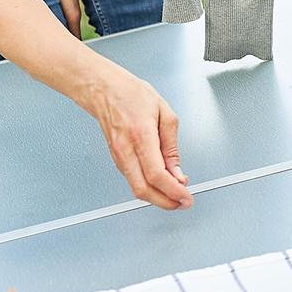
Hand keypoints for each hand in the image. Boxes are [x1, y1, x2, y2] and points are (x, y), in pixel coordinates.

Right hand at [90, 69, 192, 209]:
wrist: (104, 89)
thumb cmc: (132, 94)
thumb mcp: (164, 113)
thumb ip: (172, 146)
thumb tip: (177, 172)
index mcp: (141, 135)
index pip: (156, 175)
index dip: (173, 191)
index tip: (186, 197)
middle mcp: (126, 149)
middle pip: (144, 190)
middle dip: (166, 202)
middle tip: (183, 202)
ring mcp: (118, 156)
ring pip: (137, 188)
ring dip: (158, 196)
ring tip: (176, 193)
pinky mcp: (116, 158)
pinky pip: (133, 179)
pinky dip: (149, 186)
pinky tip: (161, 182)